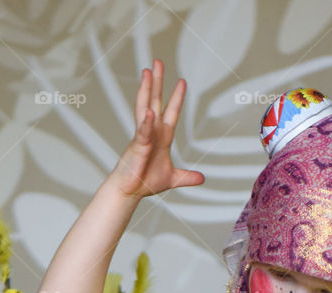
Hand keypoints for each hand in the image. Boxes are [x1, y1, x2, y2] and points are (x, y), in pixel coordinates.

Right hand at [112, 59, 204, 198]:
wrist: (130, 192)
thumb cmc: (145, 182)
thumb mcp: (172, 178)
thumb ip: (187, 176)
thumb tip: (201, 178)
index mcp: (161, 137)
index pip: (171, 112)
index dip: (177, 98)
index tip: (182, 82)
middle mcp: (152, 132)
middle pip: (155, 101)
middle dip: (157, 82)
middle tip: (158, 62)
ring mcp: (143, 136)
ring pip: (145, 108)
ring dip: (146, 90)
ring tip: (147, 72)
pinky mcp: (137, 146)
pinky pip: (142, 132)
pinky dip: (146, 123)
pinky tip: (149, 112)